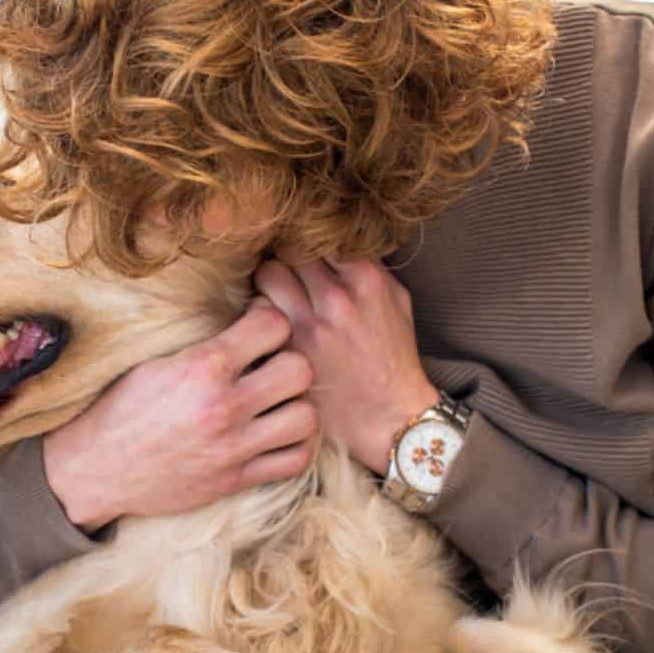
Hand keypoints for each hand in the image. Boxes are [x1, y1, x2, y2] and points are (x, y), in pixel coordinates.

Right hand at [42, 301, 320, 529]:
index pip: (273, 325)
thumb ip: (206, 345)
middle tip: (274, 365)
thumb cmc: (120, 408)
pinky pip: (295, 461)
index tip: (259, 326)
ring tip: (278, 401)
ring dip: (296, 405)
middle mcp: (223, 406)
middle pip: (300, 370)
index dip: (271, 319)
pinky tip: (277, 434)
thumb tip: (248, 316)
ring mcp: (233, 447)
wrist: (94, 469)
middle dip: (291, 361)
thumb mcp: (156, 362)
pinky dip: (295, 446)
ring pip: (306, 417)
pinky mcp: (235, 479)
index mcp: (202, 367)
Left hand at [254, 256, 438, 476]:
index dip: (308, 242)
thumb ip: (369, 267)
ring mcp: (309, 325)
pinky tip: (269, 325)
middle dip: (286, 258)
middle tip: (288, 274)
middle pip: (288, 250)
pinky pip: (257, 314)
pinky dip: (259, 314)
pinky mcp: (288, 351)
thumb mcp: (397, 301)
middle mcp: (336, 297)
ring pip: (266, 275)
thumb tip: (337, 239)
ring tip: (276, 296)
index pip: (319, 235)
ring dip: (268, 282)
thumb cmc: (393, 358)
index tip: (306, 253)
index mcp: (366, 279)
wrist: (389, 417)